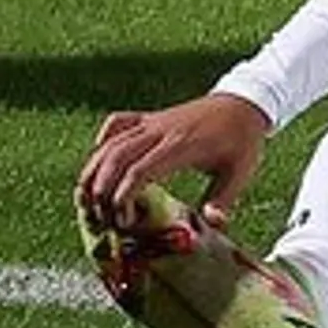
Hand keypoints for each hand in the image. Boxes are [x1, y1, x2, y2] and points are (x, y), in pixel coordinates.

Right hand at [76, 92, 271, 231]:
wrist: (244, 103)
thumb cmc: (242, 142)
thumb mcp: (239, 174)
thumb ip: (224, 200)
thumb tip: (213, 224)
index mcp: (181, 146)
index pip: (141, 170)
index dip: (124, 194)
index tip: (121, 218)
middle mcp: (160, 131)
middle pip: (117, 155)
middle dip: (101, 185)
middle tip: (97, 213)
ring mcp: (153, 121)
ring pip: (112, 140)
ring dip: (94, 167)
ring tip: (84, 194)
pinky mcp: (150, 117)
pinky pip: (118, 122)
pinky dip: (104, 139)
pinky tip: (98, 156)